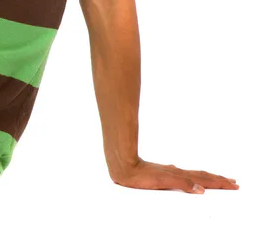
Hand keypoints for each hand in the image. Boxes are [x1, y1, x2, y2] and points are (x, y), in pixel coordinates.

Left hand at [110, 158, 238, 192]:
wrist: (123, 165)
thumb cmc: (140, 175)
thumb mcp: (163, 181)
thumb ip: (182, 183)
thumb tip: (201, 190)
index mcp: (179, 174)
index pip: (203, 179)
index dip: (218, 182)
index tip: (233, 184)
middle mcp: (176, 172)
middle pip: (201, 176)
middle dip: (217, 180)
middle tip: (233, 182)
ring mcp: (169, 171)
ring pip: (192, 174)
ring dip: (207, 178)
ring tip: (217, 179)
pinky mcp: (161, 172)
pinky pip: (182, 175)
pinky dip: (192, 177)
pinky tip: (187, 177)